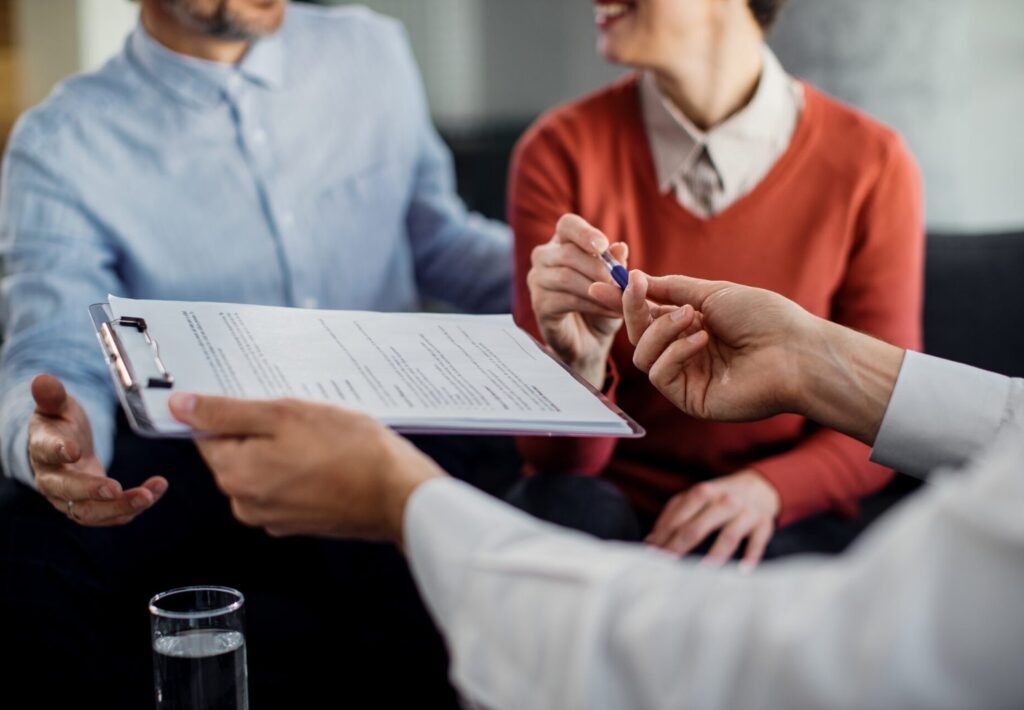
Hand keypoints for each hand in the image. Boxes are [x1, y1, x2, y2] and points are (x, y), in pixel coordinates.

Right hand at [28, 374, 166, 525]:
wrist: (64, 447)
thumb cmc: (60, 423)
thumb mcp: (57, 406)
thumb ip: (53, 396)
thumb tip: (42, 379)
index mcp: (42, 450)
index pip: (46, 452)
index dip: (58, 450)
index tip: (74, 449)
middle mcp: (52, 480)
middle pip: (68, 491)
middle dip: (92, 491)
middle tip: (116, 488)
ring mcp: (71, 498)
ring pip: (90, 512)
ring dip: (120, 507)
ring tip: (148, 496)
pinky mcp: (92, 506)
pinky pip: (112, 514)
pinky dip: (134, 507)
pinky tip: (156, 491)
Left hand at [168, 393, 445, 541]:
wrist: (398, 494)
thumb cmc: (351, 451)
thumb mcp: (285, 415)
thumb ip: (227, 412)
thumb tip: (180, 408)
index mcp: (234, 475)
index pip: (209, 434)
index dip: (235, 411)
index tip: (263, 401)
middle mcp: (246, 503)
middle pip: (237, 453)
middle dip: (264, 430)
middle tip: (301, 417)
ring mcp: (273, 517)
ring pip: (265, 468)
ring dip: (285, 449)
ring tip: (321, 437)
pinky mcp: (300, 522)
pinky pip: (287, 485)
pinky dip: (301, 469)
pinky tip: (329, 457)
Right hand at [527, 214, 628, 386]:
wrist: (591, 341)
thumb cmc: (602, 305)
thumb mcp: (615, 283)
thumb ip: (616, 265)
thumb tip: (619, 247)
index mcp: (563, 242)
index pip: (568, 225)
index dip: (584, 233)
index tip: (603, 245)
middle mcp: (545, 257)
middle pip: (567, 253)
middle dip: (599, 269)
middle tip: (622, 283)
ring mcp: (538, 280)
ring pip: (566, 277)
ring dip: (598, 290)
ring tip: (622, 301)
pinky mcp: (539, 304)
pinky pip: (566, 300)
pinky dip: (593, 306)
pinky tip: (611, 312)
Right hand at [590, 271, 903, 444]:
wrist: (796, 351)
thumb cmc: (764, 317)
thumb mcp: (712, 292)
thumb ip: (670, 289)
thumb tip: (636, 279)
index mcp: (691, 327)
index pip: (647, 315)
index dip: (624, 302)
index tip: (600, 285)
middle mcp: (685, 352)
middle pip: (638, 335)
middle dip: (633, 310)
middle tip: (635, 287)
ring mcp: (686, 377)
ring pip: (643, 355)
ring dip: (661, 330)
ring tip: (692, 318)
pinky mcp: (689, 399)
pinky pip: (660, 374)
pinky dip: (675, 351)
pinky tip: (702, 340)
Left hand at [646, 470, 779, 569]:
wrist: (758, 487)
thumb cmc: (719, 497)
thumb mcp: (696, 498)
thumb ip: (673, 515)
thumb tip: (650, 541)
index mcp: (703, 492)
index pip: (678, 517)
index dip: (663, 536)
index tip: (652, 554)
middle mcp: (724, 500)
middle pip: (698, 526)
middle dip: (680, 546)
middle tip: (668, 566)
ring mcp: (745, 512)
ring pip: (728, 535)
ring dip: (715, 555)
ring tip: (702, 572)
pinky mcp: (763, 524)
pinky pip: (757, 542)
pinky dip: (750, 557)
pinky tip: (741, 572)